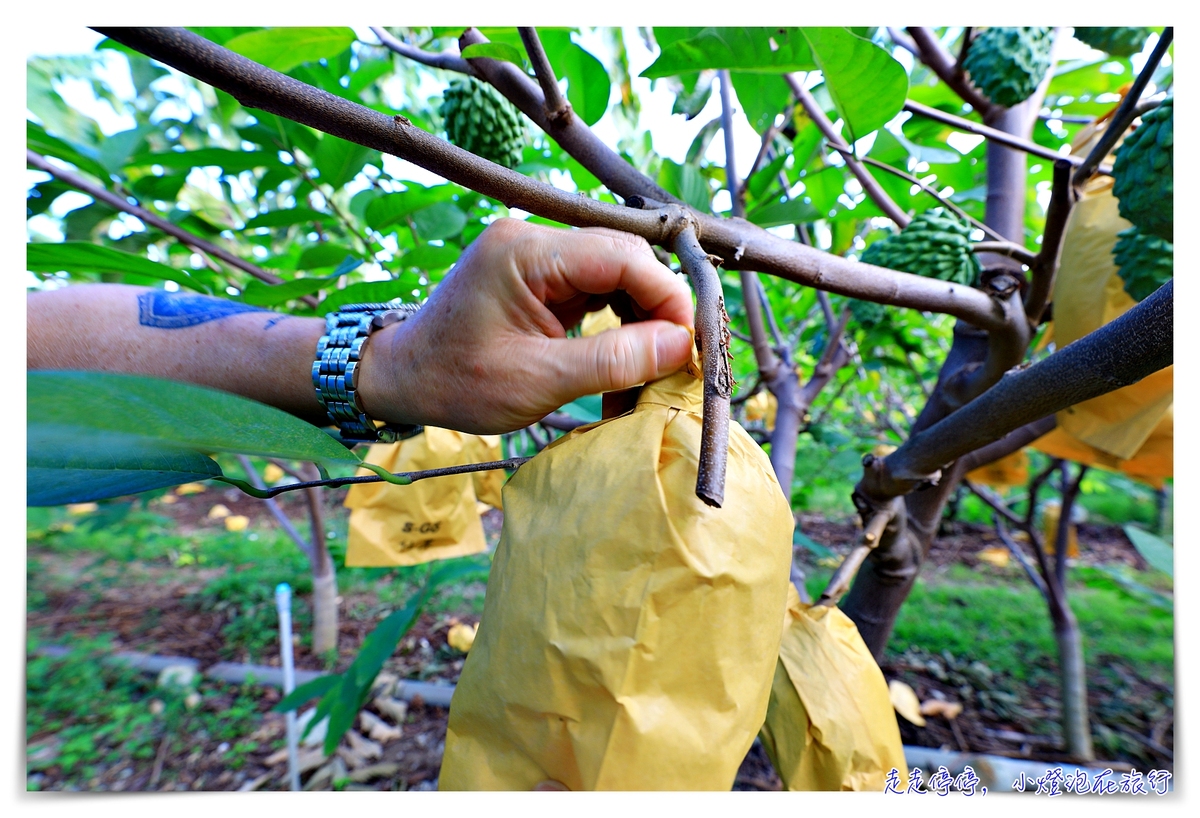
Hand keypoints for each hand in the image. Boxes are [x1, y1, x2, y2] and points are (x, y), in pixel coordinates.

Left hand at [359, 219, 694, 433]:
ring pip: (618, 275)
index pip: (622, 256)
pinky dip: (619, 326)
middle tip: (677, 363)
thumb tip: (681, 344)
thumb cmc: (455, 382)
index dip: (667, 298)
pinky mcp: (541, 277)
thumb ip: (613, 360)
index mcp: (525, 250)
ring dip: (642, 321)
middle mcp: (534, 239)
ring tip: (652, 370)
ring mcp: (538, 256)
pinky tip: (626, 363)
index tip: (689, 347)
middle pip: (625, 259)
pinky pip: (598, 291)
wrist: (401, 379)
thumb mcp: (537, 380)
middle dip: (658, 310)